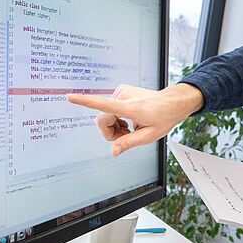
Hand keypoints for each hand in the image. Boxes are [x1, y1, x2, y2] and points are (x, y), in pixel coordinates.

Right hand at [66, 83, 203, 155]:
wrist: (172, 102)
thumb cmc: (163, 117)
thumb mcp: (149, 136)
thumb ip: (128, 143)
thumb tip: (113, 152)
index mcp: (132, 107)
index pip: (105, 105)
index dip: (85, 102)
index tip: (70, 97)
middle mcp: (125, 96)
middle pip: (102, 119)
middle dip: (109, 131)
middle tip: (125, 136)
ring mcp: (122, 91)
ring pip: (104, 115)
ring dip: (113, 125)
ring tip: (129, 128)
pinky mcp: (120, 90)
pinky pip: (109, 108)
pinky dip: (116, 117)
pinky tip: (127, 120)